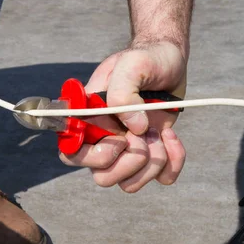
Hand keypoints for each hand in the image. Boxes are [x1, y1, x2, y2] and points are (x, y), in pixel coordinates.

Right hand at [59, 41, 186, 191]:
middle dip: (129, 161)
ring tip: (159, 132)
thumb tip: (135, 129)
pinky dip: (172, 163)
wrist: (170, 62)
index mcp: (87, 118)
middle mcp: (102, 138)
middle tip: (143, 134)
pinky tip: (171, 137)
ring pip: (129, 184)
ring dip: (152, 162)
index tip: (119, 136)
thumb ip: (122, 92)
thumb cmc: (145, 60)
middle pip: (102, 177)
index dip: (94, 155)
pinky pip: (160, 179)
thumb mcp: (132, 64)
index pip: (70, 153)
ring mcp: (127, 150)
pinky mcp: (152, 156)